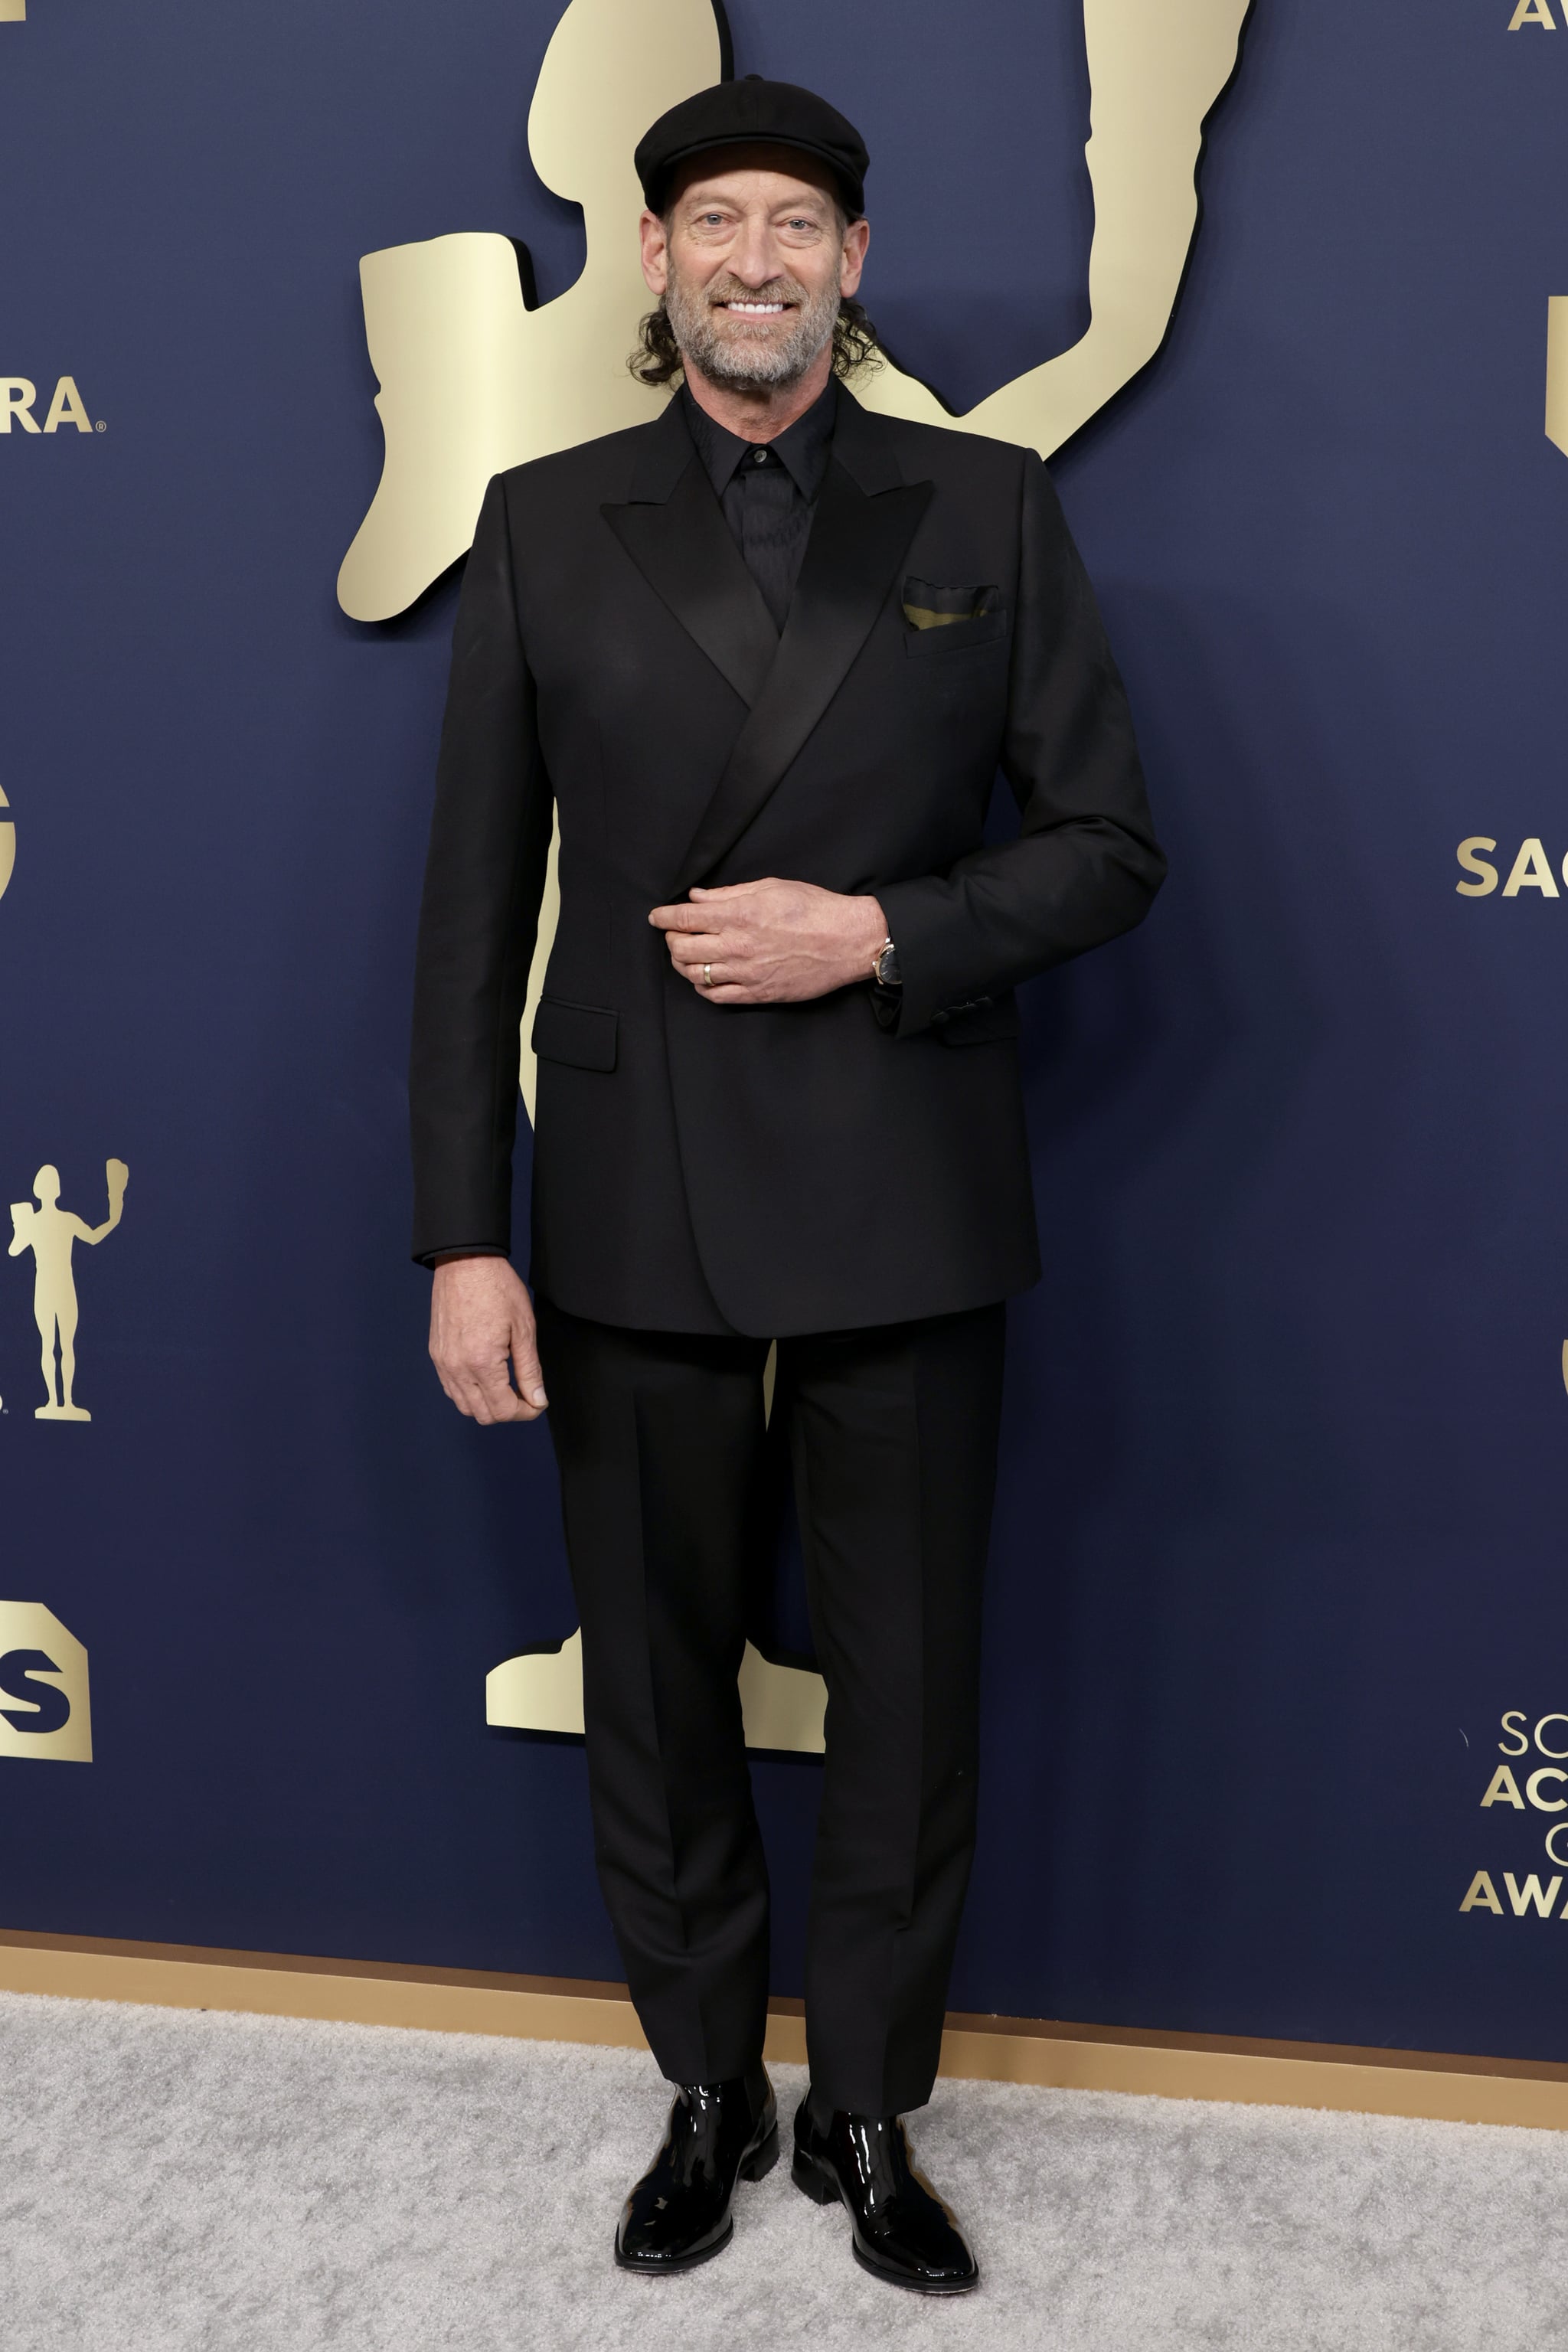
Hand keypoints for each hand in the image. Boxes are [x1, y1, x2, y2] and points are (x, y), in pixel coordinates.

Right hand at [429, 1255, 547, 1423]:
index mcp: (482, 1362)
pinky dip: (470, 1393)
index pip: (504, 1409)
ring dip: (488, 1405)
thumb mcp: (524, 1329)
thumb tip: (538, 1400)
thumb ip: (530, 1371)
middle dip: (508, 1412)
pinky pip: (451, 1389)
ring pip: (465, 1406)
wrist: (466, 1263)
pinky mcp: (436, 1355)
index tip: (538, 1403)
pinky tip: (486, 1379)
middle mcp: (457, 1368)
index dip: (526, 1412)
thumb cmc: (497, 1288)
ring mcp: (443, 1362)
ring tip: (507, 1387)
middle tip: (526, 1396)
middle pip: (483, 1415)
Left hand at [649, 879, 887, 1003]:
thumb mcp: (771, 888)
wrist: (847, 942)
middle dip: (671, 940)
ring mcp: (746, 973)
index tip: (656, 916)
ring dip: (683, 964)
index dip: (664, 917)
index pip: (685, 918)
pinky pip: (717, 996)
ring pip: (695, 975)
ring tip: (686, 956)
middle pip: (682, 949)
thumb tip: (698, 897)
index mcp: (739, 915)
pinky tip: (703, 978)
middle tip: (674, 934)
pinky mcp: (758, 993)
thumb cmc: (814, 909)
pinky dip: (702, 987)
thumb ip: (729, 894)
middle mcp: (737, 946)